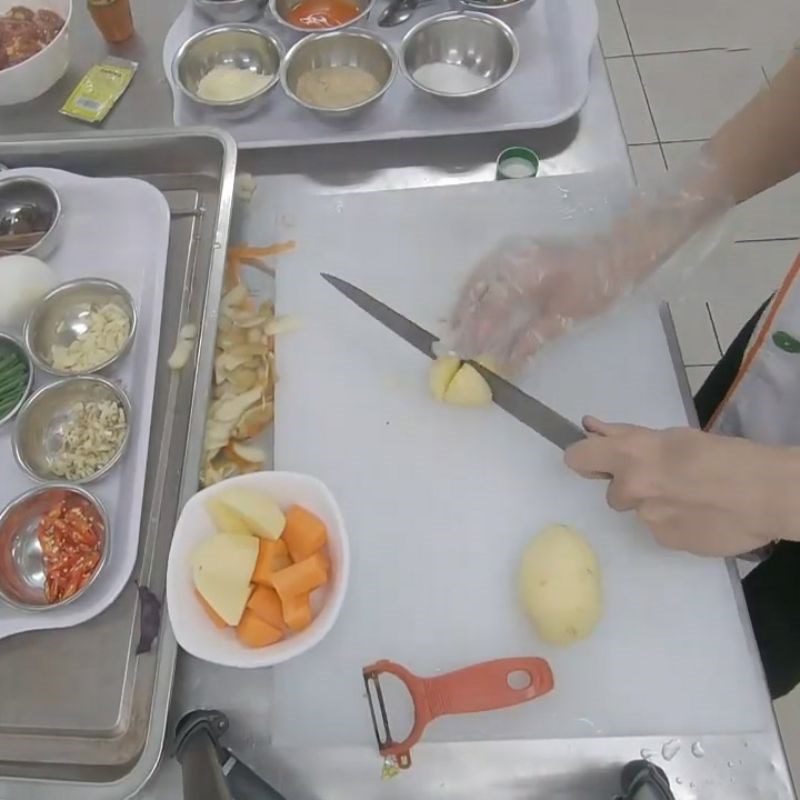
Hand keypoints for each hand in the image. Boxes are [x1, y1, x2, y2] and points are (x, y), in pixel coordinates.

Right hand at [449, 236, 625, 369]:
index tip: (467, 355)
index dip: (476, 334)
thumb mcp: (565, 318)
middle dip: (463, 321)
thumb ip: (532, 340)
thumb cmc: (596, 286)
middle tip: (452, 346)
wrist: (617, 252)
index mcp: (524, 276)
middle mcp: (511, 260)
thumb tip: (508, 364)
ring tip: (454, 328)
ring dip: (464, 305)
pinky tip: (472, 306)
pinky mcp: (517, 252)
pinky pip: (486, 271)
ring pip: (477, 280)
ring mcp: (512, 253)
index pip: (490, 309)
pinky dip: (475, 291)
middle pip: (477, 293)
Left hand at [564, 417, 798, 556]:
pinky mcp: (665, 542)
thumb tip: (591, 427)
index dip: (586, 459)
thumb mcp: (673, 436)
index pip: (577, 458)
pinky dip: (674, 522)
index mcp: (631, 455)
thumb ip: (626, 435)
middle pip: (613, 492)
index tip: (598, 461)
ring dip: (656, 505)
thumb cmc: (723, 455)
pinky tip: (700, 514)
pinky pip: (659, 530)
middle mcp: (631, 489)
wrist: (766, 494)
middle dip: (633, 486)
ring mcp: (647, 519)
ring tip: (692, 497)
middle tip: (668, 479)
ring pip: (639, 511)